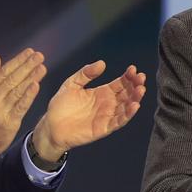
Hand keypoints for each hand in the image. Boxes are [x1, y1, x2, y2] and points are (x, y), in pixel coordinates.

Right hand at [0, 49, 45, 177]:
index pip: (4, 72)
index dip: (18, 61)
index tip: (29, 52)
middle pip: (12, 78)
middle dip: (27, 66)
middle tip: (39, 56)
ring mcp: (0, 110)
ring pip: (18, 90)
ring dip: (31, 77)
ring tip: (42, 67)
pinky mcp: (9, 122)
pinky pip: (21, 106)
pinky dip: (29, 95)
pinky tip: (36, 86)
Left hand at [31, 61, 145, 161]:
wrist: (51, 126)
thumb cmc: (60, 106)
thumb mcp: (71, 84)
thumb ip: (85, 74)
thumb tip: (102, 63)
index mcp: (102, 92)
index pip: (120, 83)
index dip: (128, 76)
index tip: (133, 69)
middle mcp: (107, 104)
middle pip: (126, 94)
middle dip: (135, 85)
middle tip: (141, 77)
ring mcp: (107, 116)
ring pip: (126, 107)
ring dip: (135, 98)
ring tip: (141, 89)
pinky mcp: (104, 128)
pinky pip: (119, 121)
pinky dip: (128, 114)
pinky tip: (134, 105)